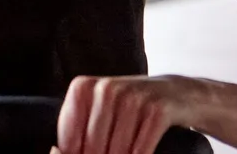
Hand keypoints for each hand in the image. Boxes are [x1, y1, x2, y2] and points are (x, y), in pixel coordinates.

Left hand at [58, 75, 203, 153]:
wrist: (179, 93)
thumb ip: (79, 126)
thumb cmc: (131, 106)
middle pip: (92, 144)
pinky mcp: (158, 110)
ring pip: (117, 149)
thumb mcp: (100, 107)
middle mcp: (106, 89)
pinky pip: (142, 148)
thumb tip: (57, 152)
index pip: (68, 133)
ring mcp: (134, 98)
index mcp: (83, 88)